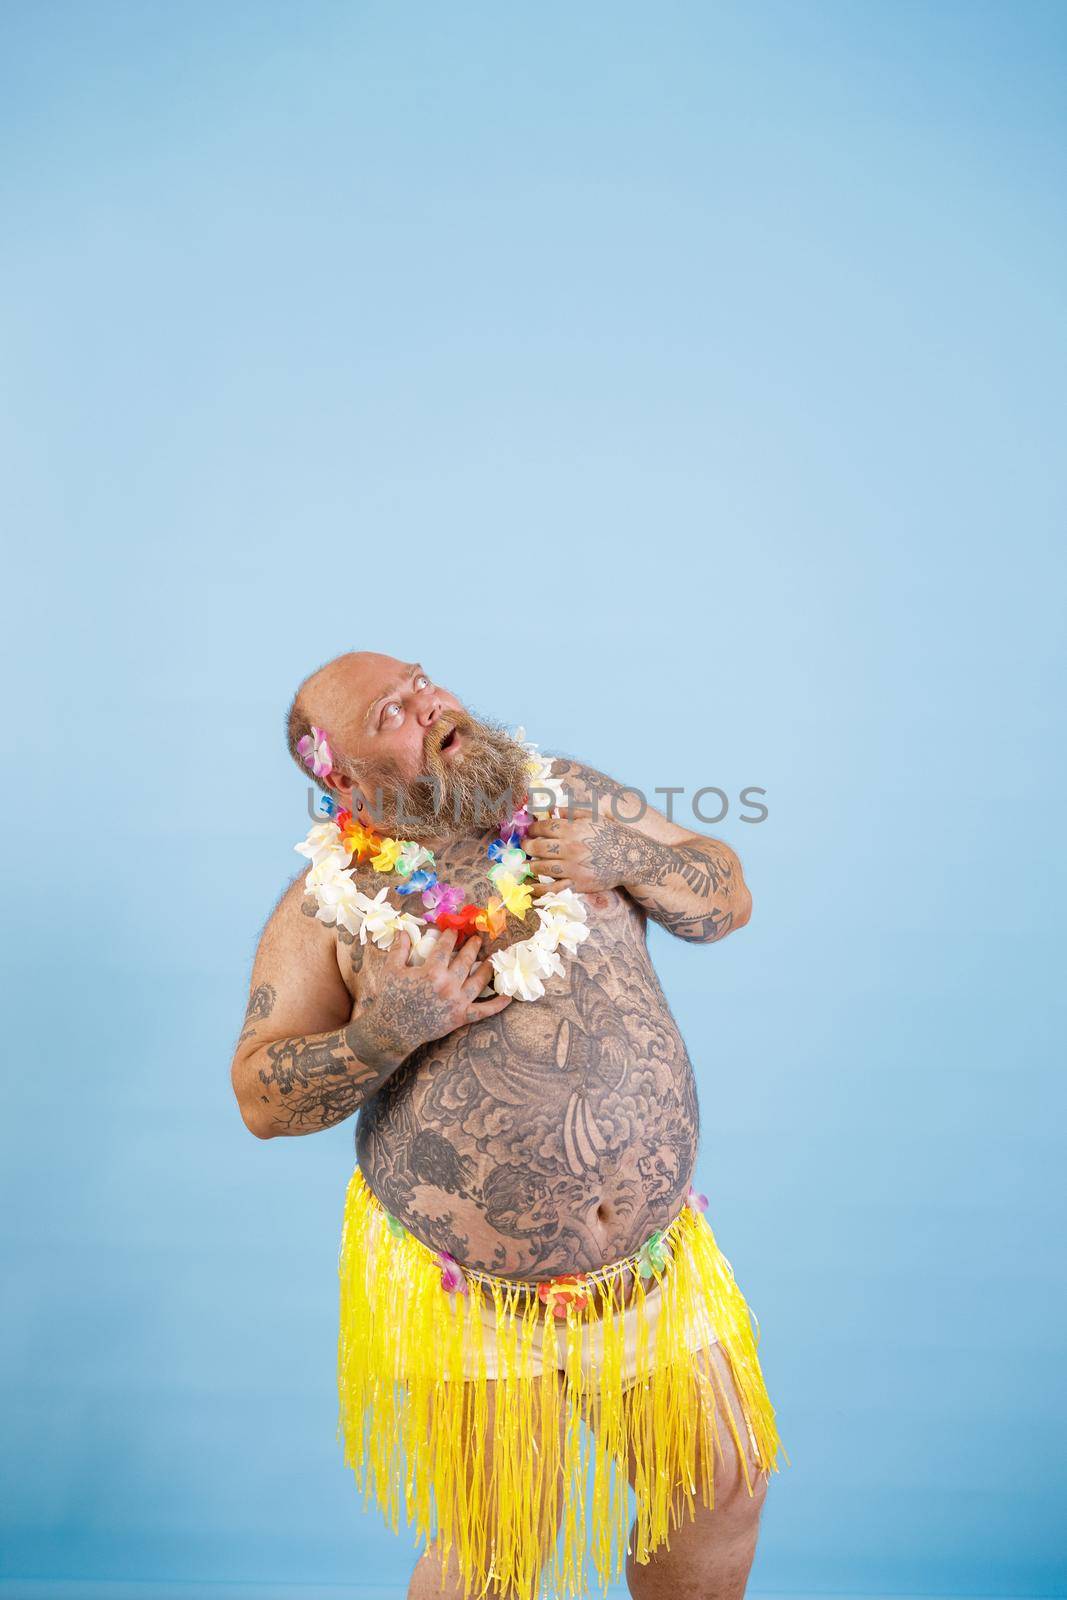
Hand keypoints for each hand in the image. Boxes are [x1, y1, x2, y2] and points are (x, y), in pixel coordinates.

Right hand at [346, 927, 511, 1068]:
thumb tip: (403, 930)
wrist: (394, 1030)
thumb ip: (399, 949)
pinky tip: (508, 996)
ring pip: (479, 981)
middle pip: (466, 960)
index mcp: (431, 972)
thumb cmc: (391, 998)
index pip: (445, 947)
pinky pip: (484, 1010)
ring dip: (488, 968)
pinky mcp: (461, 1017)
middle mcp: (448, 985)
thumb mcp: (391, 970)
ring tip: (492, 958)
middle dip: (472, 946)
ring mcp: (457, 1002)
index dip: (450, 935)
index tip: (454, 929)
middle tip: (477, 938)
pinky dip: (498, 1004)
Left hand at [524, 806, 642, 893]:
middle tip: (524, 846)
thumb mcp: (593, 817)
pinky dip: (538, 889)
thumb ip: (572, 812)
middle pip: (537, 847)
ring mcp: (573, 868)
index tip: (529, 831)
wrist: (631, 858)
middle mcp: (570, 848)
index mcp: (573, 829)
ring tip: (526, 863)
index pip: (543, 827)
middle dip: (527, 846)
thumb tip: (552, 809)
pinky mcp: (577, 884)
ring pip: (541, 867)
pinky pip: (552, 888)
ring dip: (530, 865)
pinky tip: (530, 887)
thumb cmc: (611, 835)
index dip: (532, 829)